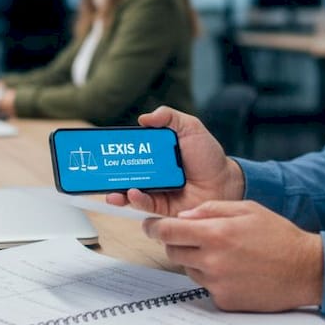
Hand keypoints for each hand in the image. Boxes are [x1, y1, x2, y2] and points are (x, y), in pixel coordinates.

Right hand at [105, 106, 243, 216]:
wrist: (226, 182)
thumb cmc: (209, 156)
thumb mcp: (191, 128)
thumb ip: (169, 117)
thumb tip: (143, 118)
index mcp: (156, 153)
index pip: (131, 150)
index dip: (117, 149)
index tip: (103, 147)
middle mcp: (152, 172)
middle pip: (125, 172)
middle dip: (109, 173)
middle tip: (98, 172)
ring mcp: (155, 190)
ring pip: (129, 191)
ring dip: (117, 191)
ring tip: (111, 191)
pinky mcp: (162, 207)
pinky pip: (145, 205)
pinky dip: (136, 200)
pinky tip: (132, 194)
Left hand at [144, 200, 323, 311]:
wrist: (305, 270)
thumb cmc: (279, 236)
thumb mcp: (247, 209)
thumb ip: (212, 209)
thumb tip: (184, 216)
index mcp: (216, 234)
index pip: (169, 231)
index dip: (154, 227)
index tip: (150, 225)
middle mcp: (212, 261)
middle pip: (173, 251)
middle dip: (178, 242)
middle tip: (197, 237)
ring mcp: (217, 284)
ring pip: (189, 269)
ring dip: (198, 260)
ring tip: (226, 254)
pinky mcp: (224, 301)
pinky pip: (206, 286)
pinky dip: (214, 277)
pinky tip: (236, 270)